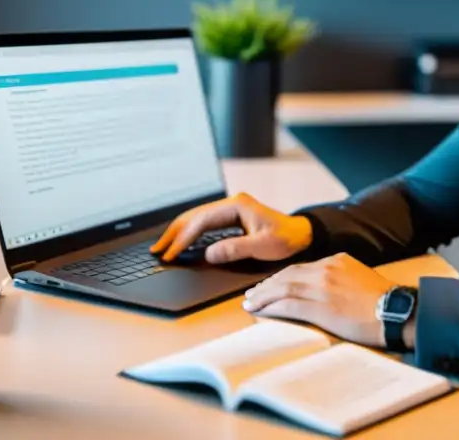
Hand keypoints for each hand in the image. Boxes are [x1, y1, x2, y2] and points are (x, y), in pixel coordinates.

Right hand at [150, 193, 312, 263]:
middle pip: (194, 216)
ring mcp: (231, 208)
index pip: (202, 221)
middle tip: (157, 251)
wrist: (301, 234)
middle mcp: (231, 203)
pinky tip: (181, 242)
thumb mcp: (263, 246)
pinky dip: (190, 233)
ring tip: (163, 247)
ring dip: (179, 232)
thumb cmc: (286, 239)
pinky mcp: (232, 217)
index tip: (171, 253)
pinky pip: (205, 223)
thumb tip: (209, 253)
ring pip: (197, 218)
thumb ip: (236, 249)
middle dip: (174, 233)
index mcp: (237, 205)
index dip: (184, 238)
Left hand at [241, 253, 394, 347]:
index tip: (270, 285)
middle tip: (252, 295)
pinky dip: (271, 308)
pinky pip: (287, 305)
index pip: (301, 267)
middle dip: (267, 285)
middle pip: (287, 275)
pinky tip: (260, 312)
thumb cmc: (384, 302)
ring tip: (250, 304)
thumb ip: (341, 277)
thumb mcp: (361, 278)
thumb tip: (325, 290)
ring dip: (263, 297)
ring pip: (283, 288)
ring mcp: (322, 287)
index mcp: (337, 260)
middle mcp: (326, 269)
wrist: (396, 312)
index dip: (281, 277)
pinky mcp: (320, 307)